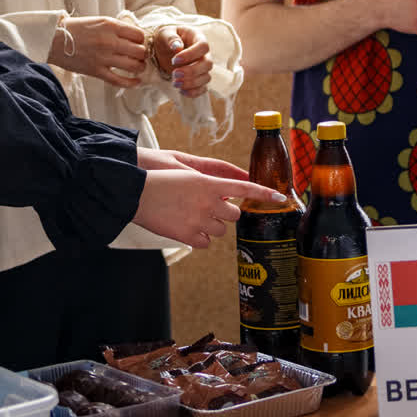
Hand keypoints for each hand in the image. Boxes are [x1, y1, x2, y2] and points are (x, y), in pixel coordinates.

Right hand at [47, 16, 146, 86]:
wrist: (53, 39)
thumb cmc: (75, 29)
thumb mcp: (98, 21)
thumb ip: (116, 28)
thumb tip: (134, 36)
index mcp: (110, 26)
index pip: (139, 34)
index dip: (142, 40)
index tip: (139, 43)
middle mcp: (109, 41)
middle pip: (140, 51)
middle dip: (142, 54)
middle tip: (139, 55)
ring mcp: (103, 57)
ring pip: (134, 66)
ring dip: (139, 67)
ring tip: (138, 67)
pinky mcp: (97, 71)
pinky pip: (120, 80)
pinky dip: (132, 83)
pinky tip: (136, 81)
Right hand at [133, 148, 282, 247]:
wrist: (136, 193)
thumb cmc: (159, 181)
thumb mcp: (187, 174)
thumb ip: (209, 185)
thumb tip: (224, 196)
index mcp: (209, 183)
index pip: (244, 189)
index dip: (264, 193)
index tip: (280, 198)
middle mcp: (207, 202)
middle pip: (234, 215)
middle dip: (225, 213)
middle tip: (209, 208)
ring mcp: (198, 220)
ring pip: (221, 230)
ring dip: (212, 225)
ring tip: (192, 216)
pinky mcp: (187, 235)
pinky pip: (206, 242)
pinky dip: (200, 238)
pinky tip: (187, 228)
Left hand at [152, 25, 212, 97]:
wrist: (164, 47)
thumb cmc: (166, 37)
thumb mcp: (165, 33)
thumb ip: (171, 38)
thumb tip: (177, 47)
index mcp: (198, 38)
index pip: (203, 46)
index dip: (191, 54)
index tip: (174, 60)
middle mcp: (204, 53)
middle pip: (208, 64)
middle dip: (191, 71)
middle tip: (175, 74)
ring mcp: (202, 67)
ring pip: (206, 77)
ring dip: (191, 83)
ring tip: (174, 83)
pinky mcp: (198, 78)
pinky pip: (203, 88)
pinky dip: (194, 92)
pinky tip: (181, 91)